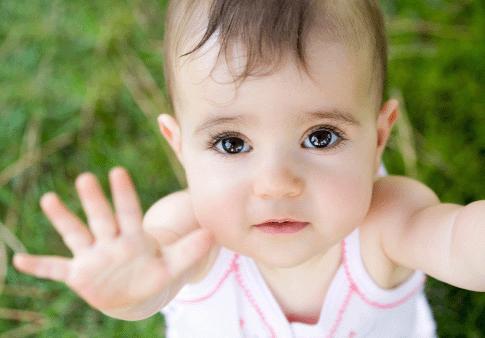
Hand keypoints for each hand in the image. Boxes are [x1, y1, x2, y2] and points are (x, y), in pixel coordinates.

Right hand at [13, 167, 212, 312]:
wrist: (137, 293)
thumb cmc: (156, 273)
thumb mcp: (175, 263)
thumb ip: (191, 248)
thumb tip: (213, 233)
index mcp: (134, 235)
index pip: (129, 211)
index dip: (124, 195)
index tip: (117, 172)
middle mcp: (110, 240)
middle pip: (101, 217)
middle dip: (94, 201)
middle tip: (85, 178)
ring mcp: (93, 256)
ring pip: (77, 234)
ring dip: (63, 219)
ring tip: (48, 199)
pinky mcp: (80, 274)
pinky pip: (56, 269)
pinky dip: (40, 266)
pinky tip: (19, 260)